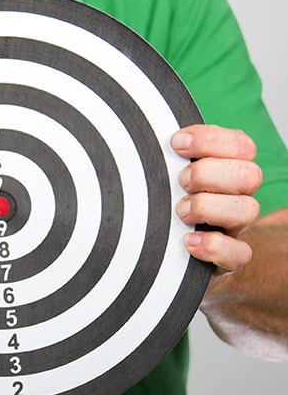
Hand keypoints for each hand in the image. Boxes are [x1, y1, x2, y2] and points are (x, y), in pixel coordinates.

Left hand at [171, 125, 260, 273]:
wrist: (178, 250)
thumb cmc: (171, 199)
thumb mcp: (171, 171)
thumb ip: (168, 155)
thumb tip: (145, 138)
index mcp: (229, 167)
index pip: (242, 145)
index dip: (209, 140)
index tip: (176, 144)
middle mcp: (238, 195)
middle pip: (249, 175)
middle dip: (207, 173)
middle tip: (181, 181)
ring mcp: (237, 226)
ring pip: (248, 210)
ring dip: (208, 207)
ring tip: (180, 211)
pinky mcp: (231, 256)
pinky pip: (240, 253)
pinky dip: (214, 246)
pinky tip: (188, 241)